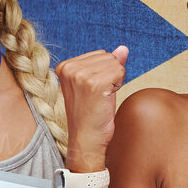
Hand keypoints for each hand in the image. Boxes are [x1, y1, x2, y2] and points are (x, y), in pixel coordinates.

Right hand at [55, 46, 127, 171]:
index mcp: (64, 66)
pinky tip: (106, 99)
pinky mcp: (94, 83)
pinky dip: (119, 85)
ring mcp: (81, 75)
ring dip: (115, 81)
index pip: (100, 54)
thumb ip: (108, 64)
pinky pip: (120, 72)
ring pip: (115, 64)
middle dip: (111, 75)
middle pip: (108, 57)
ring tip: (101, 98)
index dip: (104, 73)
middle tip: (98, 96)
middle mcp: (69, 68)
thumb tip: (123, 48)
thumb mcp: (97, 84)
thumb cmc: (91, 114)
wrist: (86, 139)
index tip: (92, 91)